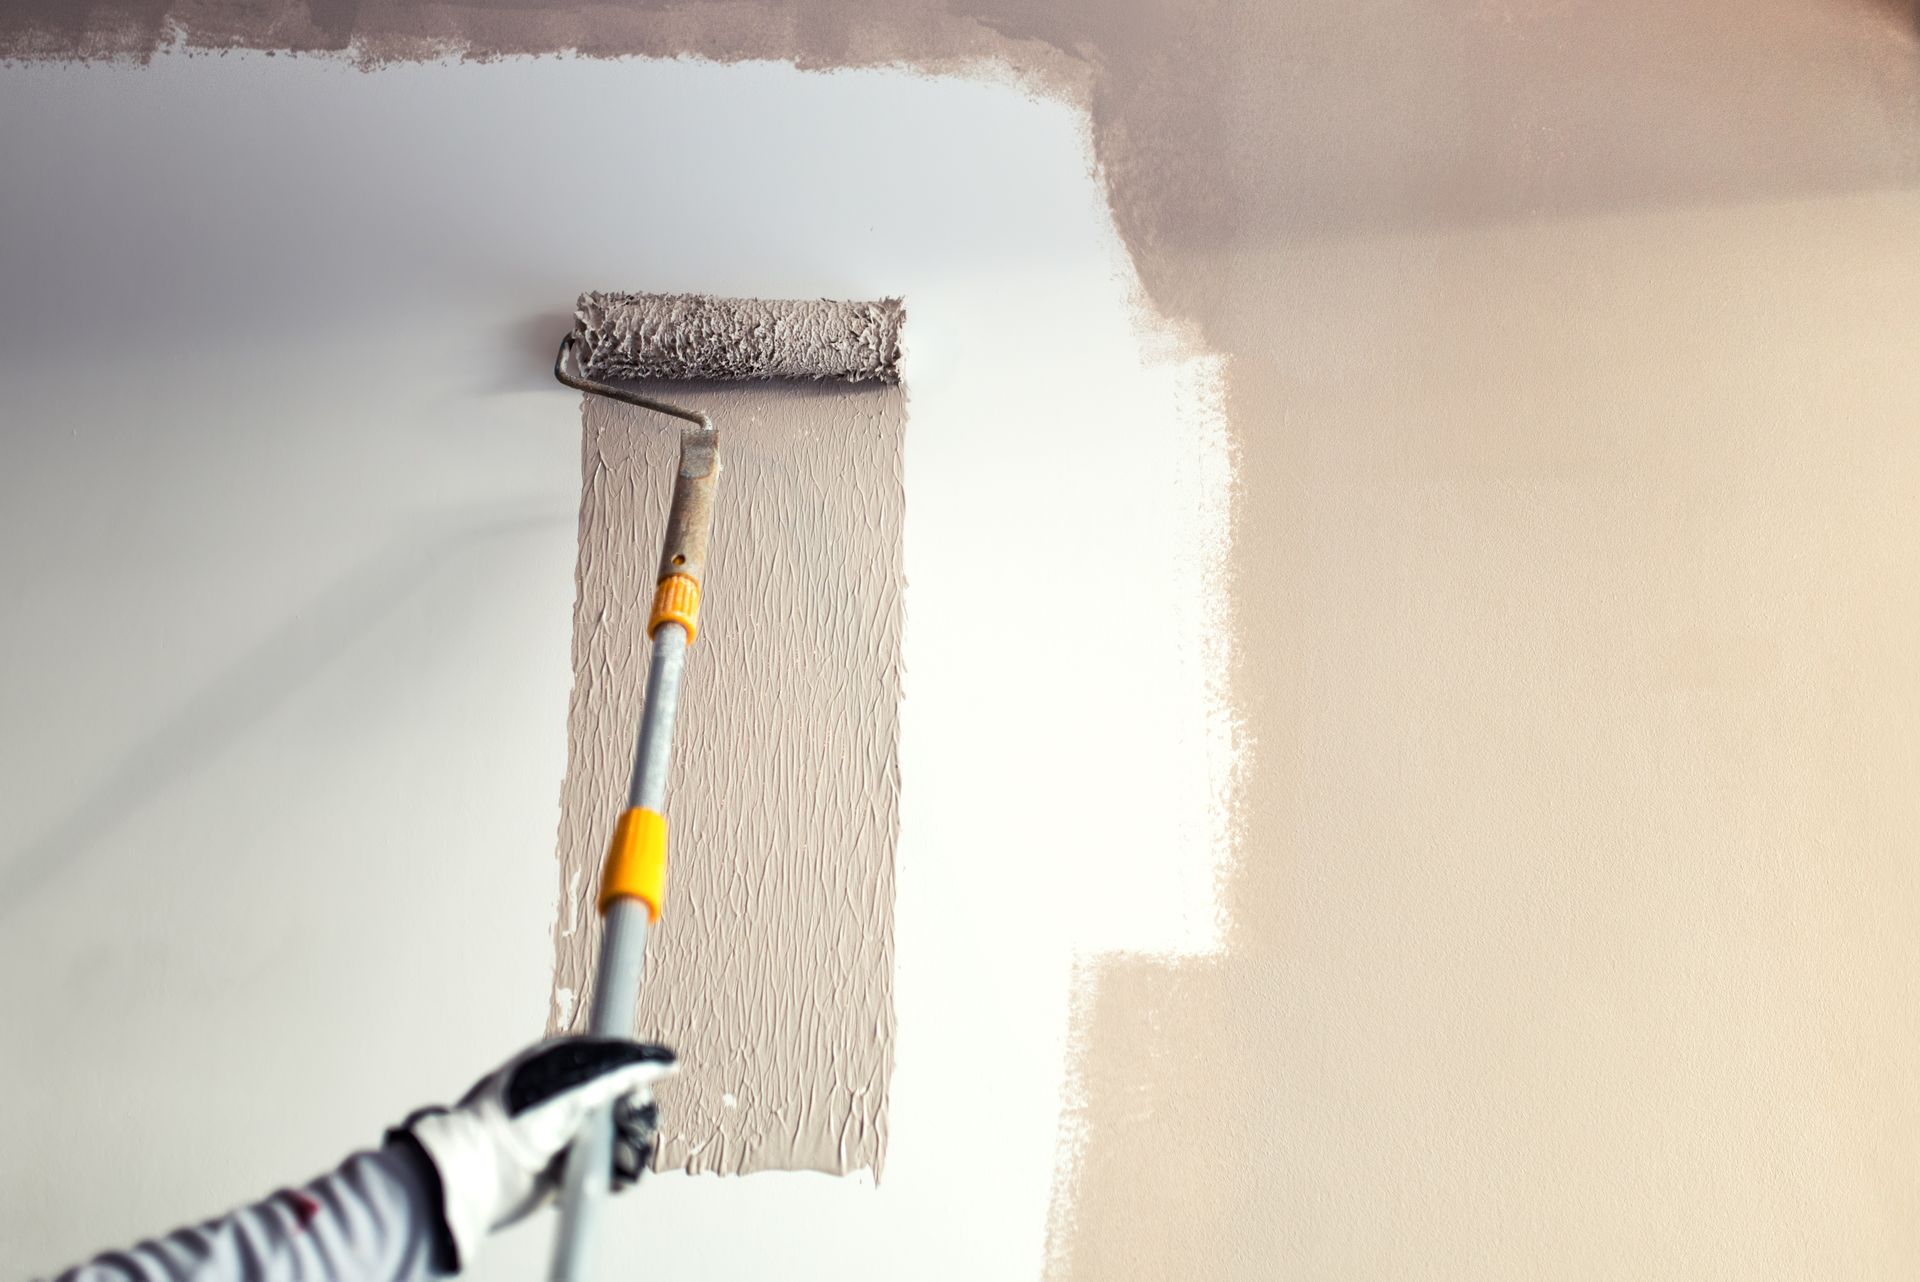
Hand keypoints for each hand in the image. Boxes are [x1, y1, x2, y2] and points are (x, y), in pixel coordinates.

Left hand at [395, 1037, 675, 1269]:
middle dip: (636, 1119)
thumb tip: (664, 1060)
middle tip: (624, 1131)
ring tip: (615, 1161)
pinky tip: (613, 1179)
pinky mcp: (572, 1172)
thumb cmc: (511, 1121)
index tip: (637, 1094)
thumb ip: (622, 1070)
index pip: (621, 1061)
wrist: (476, 1174)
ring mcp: (572, 1136)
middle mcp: (572, 1098)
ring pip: (627, 1138)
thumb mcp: (575, 1085)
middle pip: (630, 1102)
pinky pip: (615, 1171)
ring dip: (631, 1150)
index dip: (637, 1076)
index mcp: (567, 1065)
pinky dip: (621, 1176)